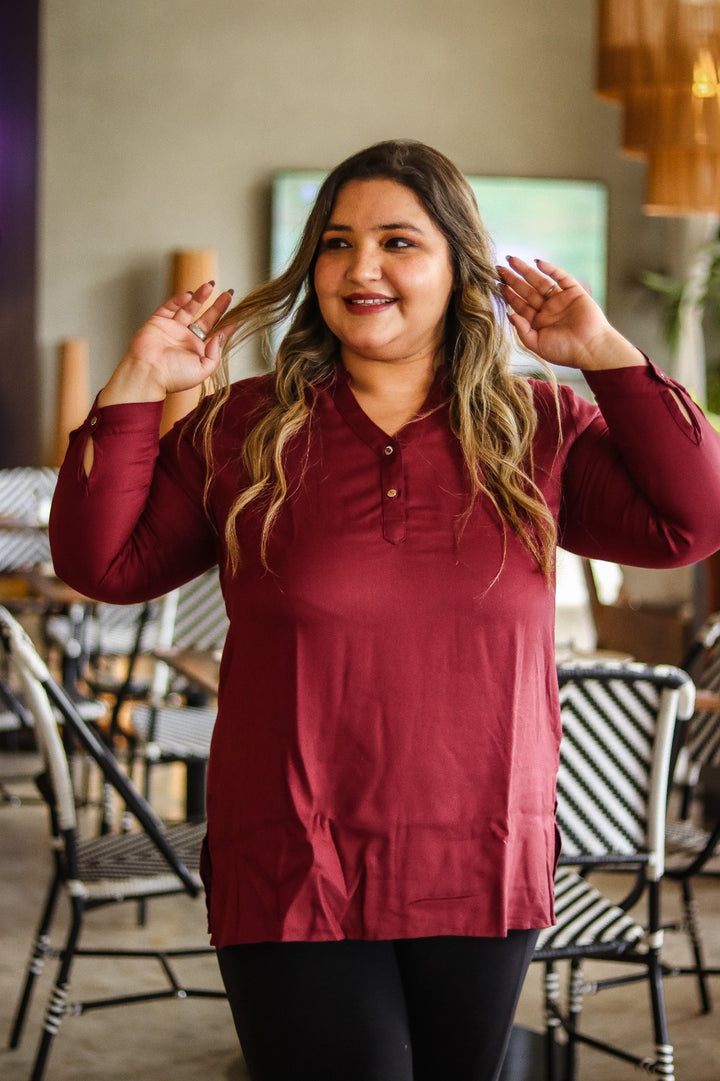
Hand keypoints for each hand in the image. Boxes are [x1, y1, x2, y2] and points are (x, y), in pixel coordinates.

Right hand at [100, 282, 235, 404]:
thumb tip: (220, 336)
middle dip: (217, 307)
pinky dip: (178, 300)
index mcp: (197, 351)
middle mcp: (186, 339)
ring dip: (200, 297)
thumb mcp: (203, 370)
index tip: (236, 317)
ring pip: (189, 309)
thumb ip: (215, 354)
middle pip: (206, 319)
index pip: (215, 335)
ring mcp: (173, 329)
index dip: (226, 326)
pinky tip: (189, 295)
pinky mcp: (158, 321)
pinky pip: (170, 307)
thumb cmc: (173, 377)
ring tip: (209, 286)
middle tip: (227, 295)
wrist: (148, 373)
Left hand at [497, 256, 643, 370]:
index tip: (496, 284)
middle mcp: (547, 309)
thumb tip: (509, 314)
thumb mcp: (537, 344)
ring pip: (539, 281)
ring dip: (526, 270)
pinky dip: (550, 269)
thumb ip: (522, 330)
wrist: (590, 348)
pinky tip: (537, 262)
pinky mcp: (574, 292)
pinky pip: (561, 277)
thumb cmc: (564, 351)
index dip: (508, 294)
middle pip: (526, 290)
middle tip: (499, 268)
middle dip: (513, 279)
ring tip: (512, 260)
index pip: (519, 304)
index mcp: (537, 321)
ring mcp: (560, 299)